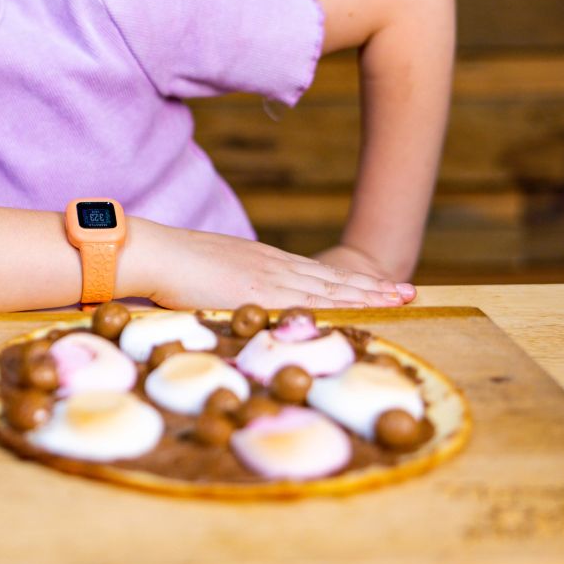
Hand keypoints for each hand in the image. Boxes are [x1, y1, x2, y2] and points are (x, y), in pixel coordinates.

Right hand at [130, 222, 415, 309]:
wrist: (154, 253)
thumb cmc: (168, 267)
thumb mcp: (207, 275)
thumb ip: (227, 289)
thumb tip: (232, 306)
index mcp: (261, 262)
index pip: (316, 275)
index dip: (350, 282)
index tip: (378, 286)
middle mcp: (272, 266)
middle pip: (332, 280)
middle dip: (372, 288)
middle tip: (408, 292)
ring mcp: (269, 277)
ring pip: (330, 288)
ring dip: (368, 295)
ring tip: (401, 298)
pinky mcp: (261, 291)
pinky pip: (311, 301)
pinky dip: (341, 305)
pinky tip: (365, 310)